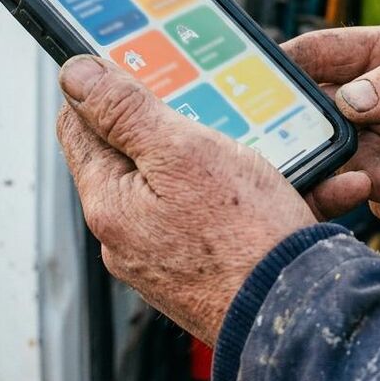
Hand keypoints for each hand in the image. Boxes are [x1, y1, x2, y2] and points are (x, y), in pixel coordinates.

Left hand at [54, 55, 369, 344]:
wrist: (296, 313)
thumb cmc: (243, 240)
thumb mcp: (182, 151)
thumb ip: (124, 111)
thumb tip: (74, 74)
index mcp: (110, 202)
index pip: (81, 125)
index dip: (107, 89)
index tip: (142, 67)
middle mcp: (129, 234)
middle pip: (139, 154)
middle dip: (182, 124)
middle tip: (221, 108)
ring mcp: (168, 256)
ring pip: (192, 184)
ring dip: (235, 160)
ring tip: (277, 151)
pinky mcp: (208, 271)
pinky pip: (230, 219)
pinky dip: (266, 198)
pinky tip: (305, 187)